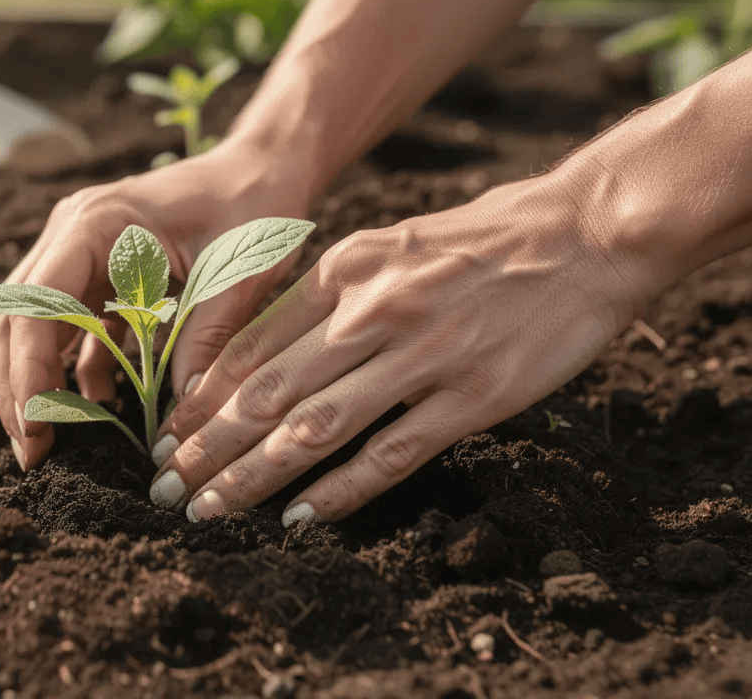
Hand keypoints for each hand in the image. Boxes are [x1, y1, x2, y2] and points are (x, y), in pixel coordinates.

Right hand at [0, 140, 316, 469]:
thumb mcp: (239, 272)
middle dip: (18, 388)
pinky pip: (72, 330)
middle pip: (16, 317)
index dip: (28, 371)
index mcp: (96, 223)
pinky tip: (96, 411)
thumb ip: (206, 337)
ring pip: (33, 326)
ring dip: (36, 384)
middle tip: (32, 454)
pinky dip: (75, 371)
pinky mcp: (100, 274)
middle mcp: (73, 233)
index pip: (36, 303)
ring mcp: (81, 252)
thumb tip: (180, 412)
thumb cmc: (256, 205)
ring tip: (48, 445)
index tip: (36, 429)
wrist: (266, 168)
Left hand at [148, 165, 652, 524]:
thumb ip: (328, 295)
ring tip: (212, 510)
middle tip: (167, 488)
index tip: (167, 438)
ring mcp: (423, 355)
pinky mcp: (473, 396)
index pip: (251, 346)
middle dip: (207, 447)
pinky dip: (340, 491)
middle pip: (267, 393)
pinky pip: (391, 453)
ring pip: (316, 427)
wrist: (584, 233)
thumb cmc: (482, 240)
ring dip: (254, 476)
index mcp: (345, 271)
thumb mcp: (389, 245)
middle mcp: (372, 311)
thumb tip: (262, 348)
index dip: (201, 399)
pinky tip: (301, 517)